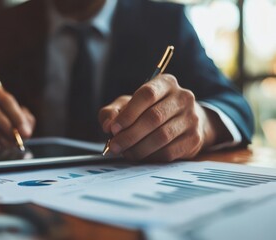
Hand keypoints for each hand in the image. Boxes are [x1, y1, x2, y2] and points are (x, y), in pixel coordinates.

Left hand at [99, 74, 228, 161]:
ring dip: (139, 148)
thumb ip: (113, 112)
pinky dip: (151, 156)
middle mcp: (182, 97)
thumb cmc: (149, 110)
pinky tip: (140, 156)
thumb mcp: (127, 105)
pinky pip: (170, 151)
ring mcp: (192, 118)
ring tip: (125, 152)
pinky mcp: (194, 138)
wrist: (183, 121)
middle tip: (114, 146)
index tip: (113, 128)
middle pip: (154, 117)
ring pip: (162, 136)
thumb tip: (108, 125)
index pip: (147, 95)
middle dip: (130, 135)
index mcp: (166, 83)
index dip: (128, 113)